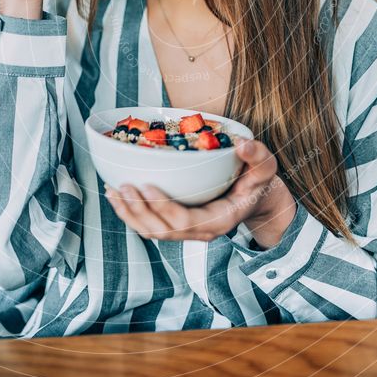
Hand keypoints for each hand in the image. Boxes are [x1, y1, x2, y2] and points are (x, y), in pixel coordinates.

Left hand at [105, 137, 296, 249]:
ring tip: (111, 191)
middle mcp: (200, 231)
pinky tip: (117, 195)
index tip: (146, 186)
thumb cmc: (258, 181)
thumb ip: (257, 156)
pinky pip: (150, 224)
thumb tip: (241, 144)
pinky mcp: (177, 223)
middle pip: (162, 231)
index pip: (185, 222)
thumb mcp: (266, 167)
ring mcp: (187, 230)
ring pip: (151, 232)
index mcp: (218, 220)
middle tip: (121, 186)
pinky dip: (131, 212)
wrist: (257, 196)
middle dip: (138, 211)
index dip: (163, 208)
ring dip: (129, 214)